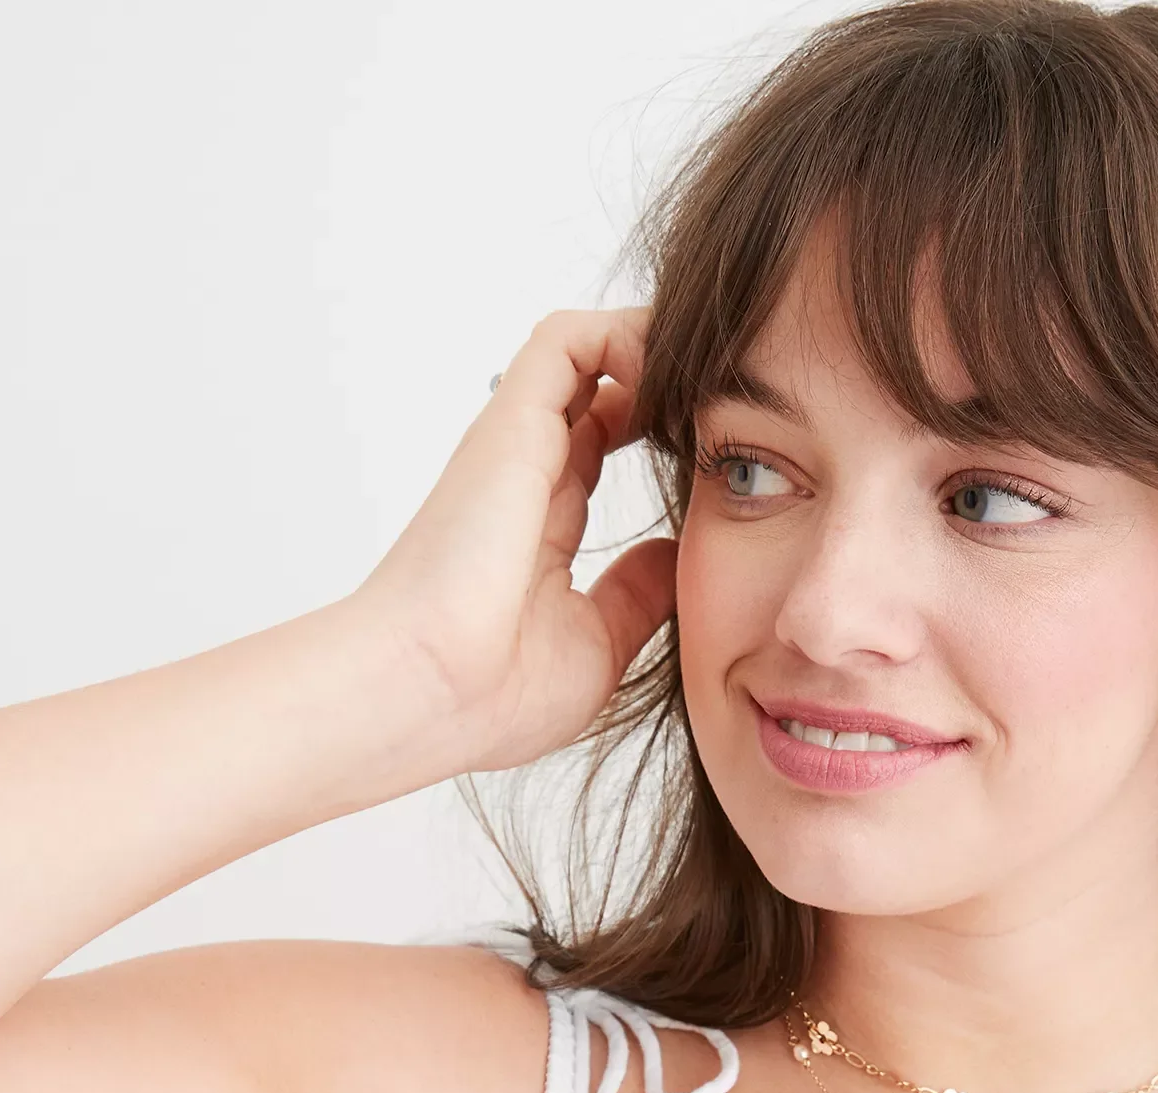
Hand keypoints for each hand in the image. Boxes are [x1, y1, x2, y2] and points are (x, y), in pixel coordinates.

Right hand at [352, 308, 676, 773]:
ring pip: (583, 351)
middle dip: (662, 378)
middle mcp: (526, 476)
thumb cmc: (495, 694)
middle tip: (724, 395)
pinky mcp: (510, 425)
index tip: (712, 445)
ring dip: (648, 346)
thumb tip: (676, 555)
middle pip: (594, 389)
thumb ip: (637, 594)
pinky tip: (674, 373)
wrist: (433, 693)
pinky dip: (622, 334)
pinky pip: (567, 341)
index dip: (657, 427)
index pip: (597, 443)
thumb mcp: (599, 645)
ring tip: (705, 375)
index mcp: (542, 527)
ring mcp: (517, 447)